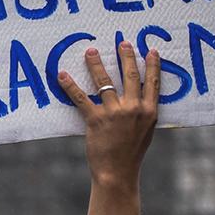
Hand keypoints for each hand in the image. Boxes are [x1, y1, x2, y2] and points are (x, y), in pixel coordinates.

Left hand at [58, 40, 159, 214]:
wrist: (118, 173)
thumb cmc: (131, 153)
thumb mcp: (146, 131)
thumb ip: (144, 113)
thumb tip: (141, 97)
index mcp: (149, 112)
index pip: (152, 83)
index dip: (152, 65)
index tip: (150, 50)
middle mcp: (133, 109)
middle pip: (129, 75)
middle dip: (126, 56)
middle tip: (122, 42)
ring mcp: (114, 113)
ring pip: (105, 81)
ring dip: (97, 63)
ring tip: (91, 51)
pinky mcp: (95, 120)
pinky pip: (81, 97)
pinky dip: (70, 85)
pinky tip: (62, 74)